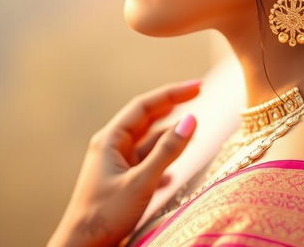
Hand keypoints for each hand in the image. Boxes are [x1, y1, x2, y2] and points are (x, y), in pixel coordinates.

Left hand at [47, 79, 201, 246]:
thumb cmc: (104, 216)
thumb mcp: (141, 182)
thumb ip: (167, 151)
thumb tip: (191, 119)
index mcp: (111, 139)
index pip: (146, 106)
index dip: (173, 93)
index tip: (197, 87)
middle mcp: (112, 147)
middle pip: (147, 119)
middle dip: (173, 107)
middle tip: (198, 96)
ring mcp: (116, 165)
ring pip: (148, 142)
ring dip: (170, 136)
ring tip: (194, 130)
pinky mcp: (121, 183)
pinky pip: (146, 164)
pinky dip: (163, 161)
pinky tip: (175, 171)